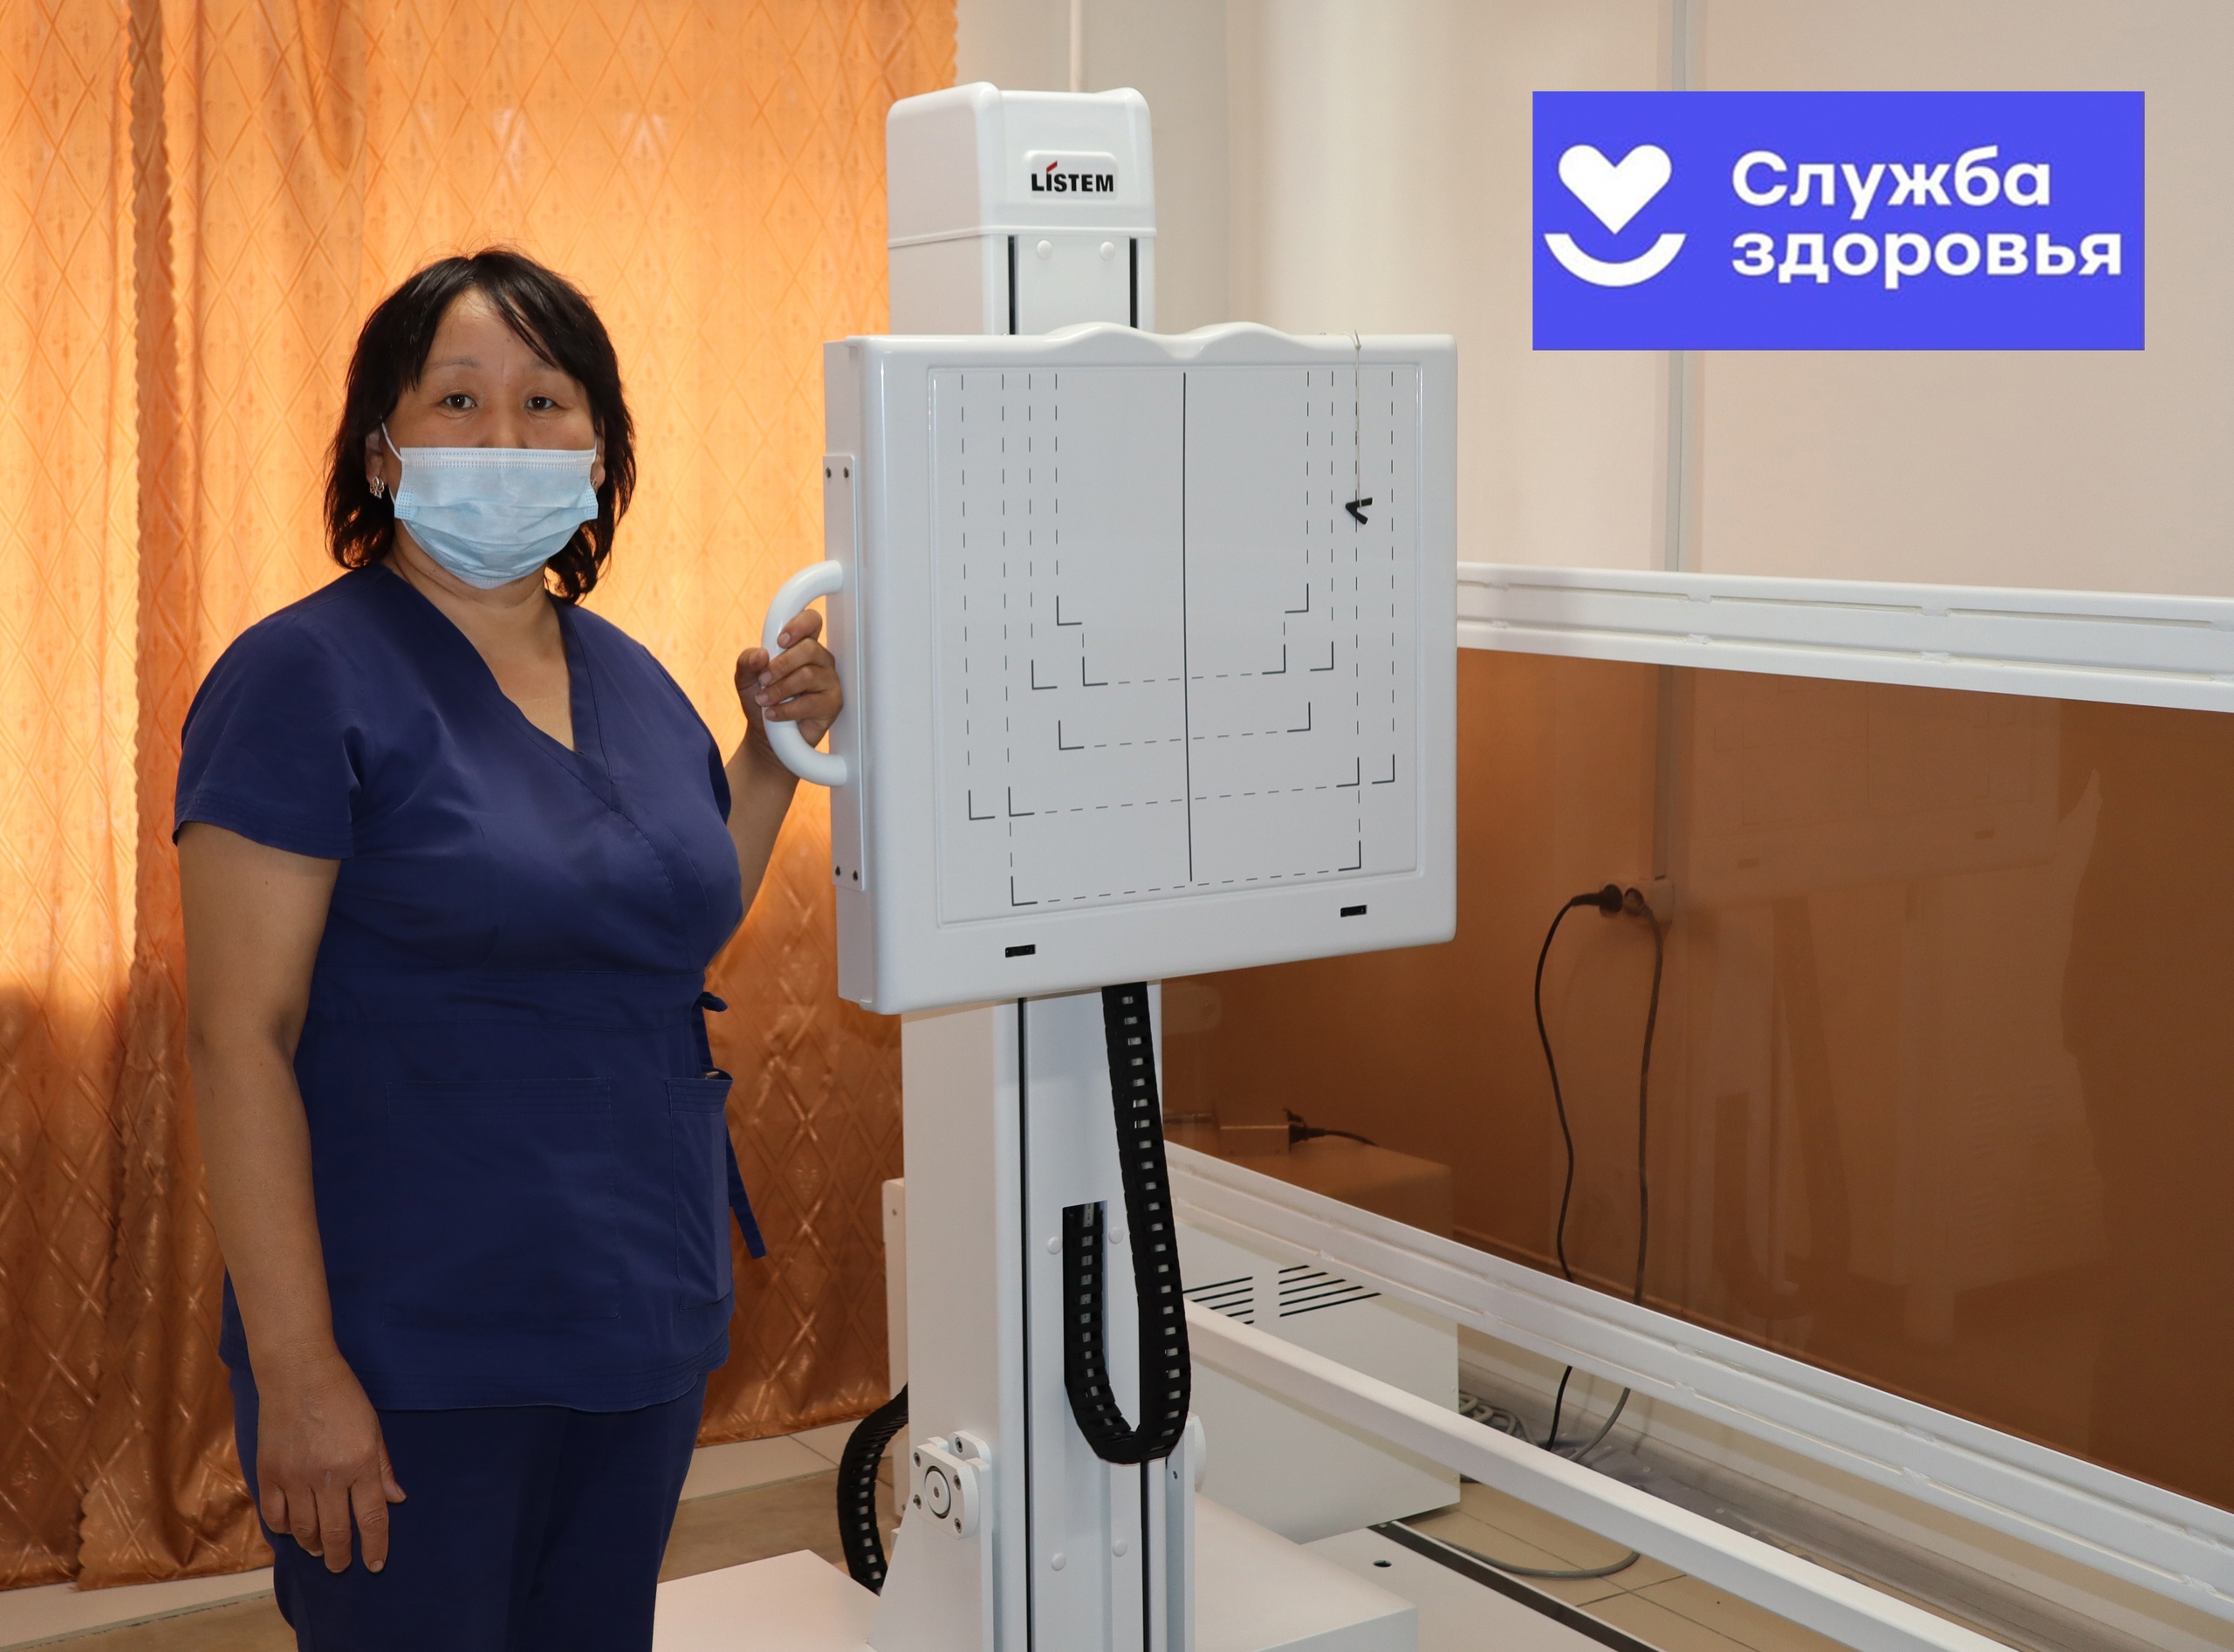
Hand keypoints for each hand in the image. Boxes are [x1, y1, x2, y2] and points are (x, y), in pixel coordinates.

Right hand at [253, 1348, 404, 1573]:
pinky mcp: (269, 1473)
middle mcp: (329, 1476)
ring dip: (314, 1546)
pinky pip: (275, 1515)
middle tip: (343, 1566)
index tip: (376, 1564)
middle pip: (336, 1532)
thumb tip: (396, 1500)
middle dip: (341, 1556)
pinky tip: (292, 1531)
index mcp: (361, 1463)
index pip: (371, 1517)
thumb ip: (383, 1468)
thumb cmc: (343, 1396)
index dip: (375, 1546)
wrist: (298, 1374)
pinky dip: (284, 1529)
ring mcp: (296, 1477)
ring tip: (321, 1551)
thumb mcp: (373, 1428)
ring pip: (304, 1530)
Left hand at [736, 605, 841, 755]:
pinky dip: (786, 709)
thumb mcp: (745, 678)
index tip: (779, 641)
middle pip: (809, 648)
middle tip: (764, 678)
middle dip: (780, 665)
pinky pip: (811, 702)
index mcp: (803, 646)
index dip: (799, 624)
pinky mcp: (832, 704)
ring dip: (779, 689)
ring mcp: (829, 682)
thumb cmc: (760, 701)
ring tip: (764, 700)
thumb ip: (747, 661)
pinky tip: (773, 713)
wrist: (764, 734)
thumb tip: (761, 655)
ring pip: (807, 675)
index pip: (812, 621)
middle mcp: (820, 661)